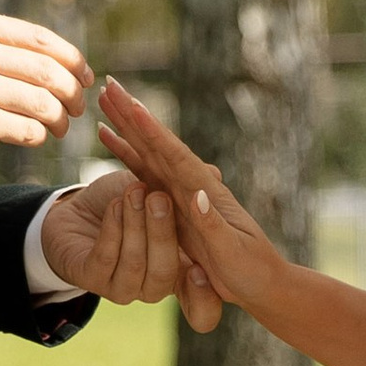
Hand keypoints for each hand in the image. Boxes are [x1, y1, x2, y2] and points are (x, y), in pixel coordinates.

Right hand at [0, 10, 90, 170]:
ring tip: (60, 127)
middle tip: (77, 106)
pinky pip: (28, 130)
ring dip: (60, 119)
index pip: (40, 38)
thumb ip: (2, 48)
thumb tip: (66, 63)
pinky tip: (36, 137)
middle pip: (47, 70)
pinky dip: (39, 136)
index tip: (85, 75)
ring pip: (43, 102)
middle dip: (72, 91)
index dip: (72, 58)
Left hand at [40, 170, 222, 327]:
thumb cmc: (126, 201)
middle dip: (162, 233)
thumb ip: (185, 187)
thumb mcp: (157, 188)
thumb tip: (212, 174)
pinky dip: (113, 227)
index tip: (203, 270)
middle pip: (165, 273)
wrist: (78, 209)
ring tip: (134, 191)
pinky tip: (115, 205)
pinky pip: (106, 258)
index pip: (201, 305)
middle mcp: (153, 287)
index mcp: (179, 273)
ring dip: (134, 224)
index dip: (204, 297)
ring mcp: (123, 287)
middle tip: (159, 198)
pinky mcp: (92, 280)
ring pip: (134, 263)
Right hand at [93, 79, 278, 310]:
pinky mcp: (171, 203)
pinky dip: (124, 151)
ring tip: (104, 97)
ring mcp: (181, 191)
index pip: (177, 157)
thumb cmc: (251, 269)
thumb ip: (214, 226)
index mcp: (207, 193)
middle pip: (158, 142)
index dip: (154, 132)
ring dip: (125, 123)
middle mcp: (193, 185)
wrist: (262, 280)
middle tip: (109, 84)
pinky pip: (141, 171)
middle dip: (132, 113)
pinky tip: (108, 136)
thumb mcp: (233, 253)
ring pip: (147, 150)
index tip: (133, 105)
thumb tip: (198, 195)